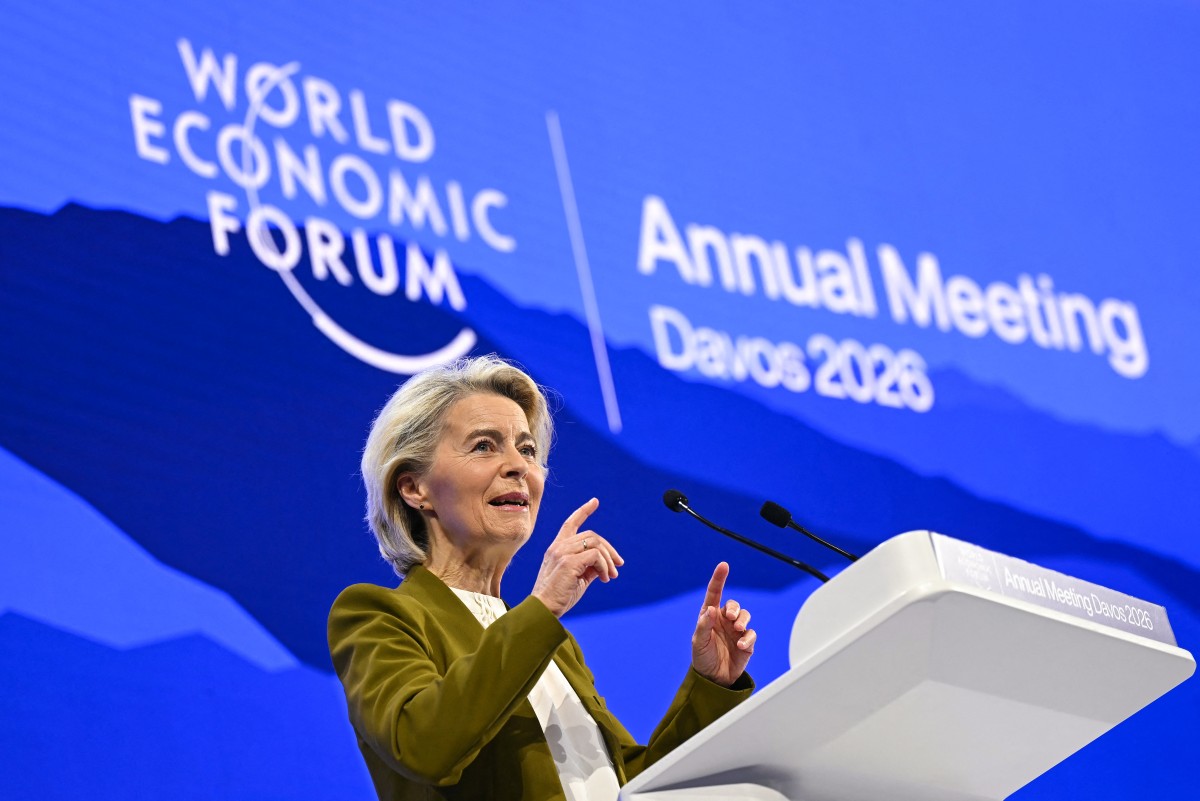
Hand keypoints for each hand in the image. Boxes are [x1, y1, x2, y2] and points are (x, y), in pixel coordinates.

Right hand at [531, 498, 624, 617]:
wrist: (544, 610)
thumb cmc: (560, 596)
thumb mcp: (578, 578)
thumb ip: (589, 567)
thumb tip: (606, 564)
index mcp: (557, 548)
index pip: (570, 523)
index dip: (583, 511)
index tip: (595, 501)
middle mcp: (558, 547)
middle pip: (591, 535)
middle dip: (609, 549)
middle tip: (618, 566)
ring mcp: (562, 553)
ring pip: (595, 543)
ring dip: (608, 559)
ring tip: (611, 576)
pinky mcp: (568, 562)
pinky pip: (595, 556)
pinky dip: (604, 566)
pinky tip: (604, 579)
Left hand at [691, 562, 754, 686]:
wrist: (714, 679)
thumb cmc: (702, 658)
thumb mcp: (698, 642)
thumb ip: (704, 625)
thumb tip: (711, 609)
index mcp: (709, 616)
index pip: (714, 593)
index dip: (719, 579)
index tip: (724, 565)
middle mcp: (723, 621)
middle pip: (733, 604)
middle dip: (733, 608)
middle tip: (730, 618)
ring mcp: (735, 631)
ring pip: (744, 615)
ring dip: (742, 619)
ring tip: (737, 629)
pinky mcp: (746, 642)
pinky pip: (751, 634)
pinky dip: (747, 638)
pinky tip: (741, 646)